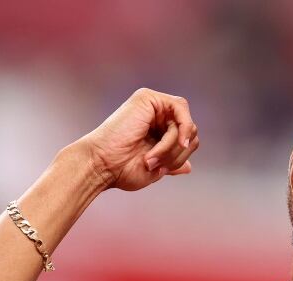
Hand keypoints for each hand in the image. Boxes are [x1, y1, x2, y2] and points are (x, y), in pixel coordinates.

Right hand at [80, 88, 199, 190]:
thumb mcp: (156, 169)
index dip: (181, 157)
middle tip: (155, 164)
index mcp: (157, 131)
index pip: (188, 139)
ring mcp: (152, 105)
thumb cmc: (121, 170)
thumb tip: (189, 167)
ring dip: (172, 146)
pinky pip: (181, 110)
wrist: (102, 165)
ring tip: (150, 158)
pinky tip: (175, 142)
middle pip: (191, 131)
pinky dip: (181, 130)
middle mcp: (155, 115)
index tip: (161, 170)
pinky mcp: (147, 98)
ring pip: (187, 124)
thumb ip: (173, 164)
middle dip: (178, 153)